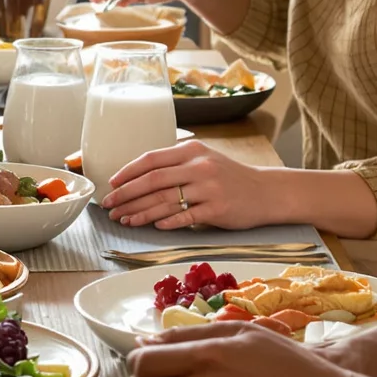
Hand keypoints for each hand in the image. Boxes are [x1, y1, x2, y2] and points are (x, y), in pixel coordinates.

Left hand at [101, 140, 280, 229]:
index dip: (127, 172)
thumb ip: (176, 163)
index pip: (151, 159)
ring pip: (165, 201)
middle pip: (153, 181)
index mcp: (192, 151)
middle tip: (109, 206)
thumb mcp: (204, 159)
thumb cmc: (229, 176)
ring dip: (140, 212)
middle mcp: (199, 166)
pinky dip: (167, 221)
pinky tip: (153, 226)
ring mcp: (209, 188)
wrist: (266, 192)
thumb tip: (139, 177)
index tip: (111, 183)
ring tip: (124, 220)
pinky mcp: (217, 209)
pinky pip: (186, 216)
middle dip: (126, 194)